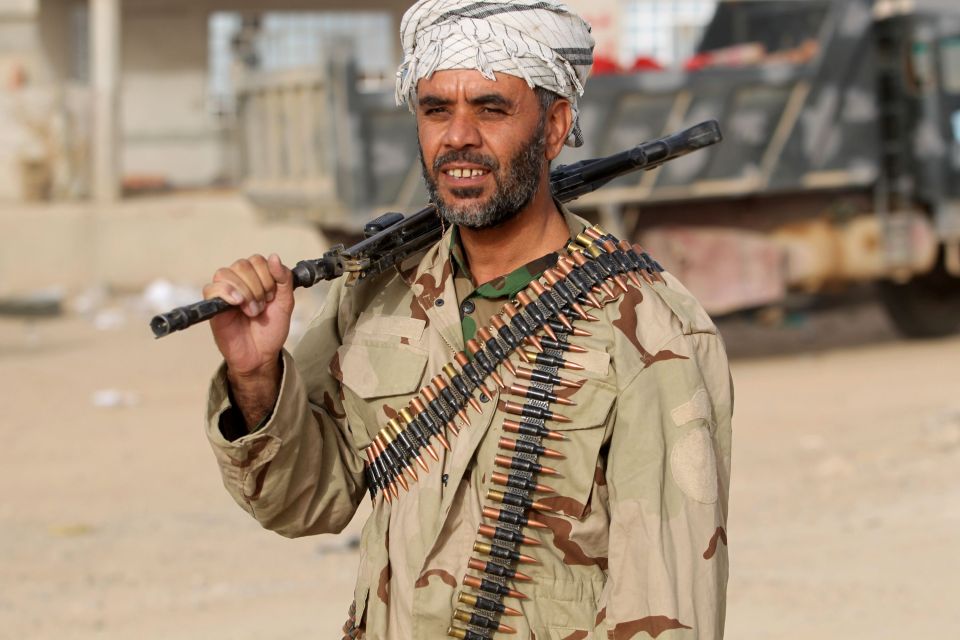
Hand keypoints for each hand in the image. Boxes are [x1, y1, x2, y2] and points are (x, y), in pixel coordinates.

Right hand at [203, 253, 293, 378]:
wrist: (261, 355)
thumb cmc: (271, 330)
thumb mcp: (285, 303)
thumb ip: (284, 279)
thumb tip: (274, 256)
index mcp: (255, 278)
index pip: (257, 260)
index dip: (268, 277)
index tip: (272, 297)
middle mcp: (238, 282)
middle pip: (242, 264)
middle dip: (257, 287)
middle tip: (261, 307)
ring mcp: (224, 293)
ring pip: (226, 273)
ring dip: (245, 292)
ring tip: (252, 311)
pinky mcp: (213, 306)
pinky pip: (211, 288)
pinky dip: (226, 293)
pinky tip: (237, 304)